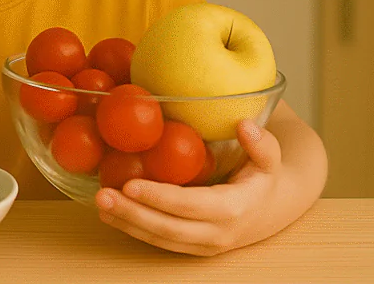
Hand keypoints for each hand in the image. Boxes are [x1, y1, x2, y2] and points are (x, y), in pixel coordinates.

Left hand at [94, 119, 284, 255]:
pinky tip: (111, 214)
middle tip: (102, 195)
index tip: (130, 184)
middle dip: (132, 213)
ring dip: (127, 222)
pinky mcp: (192, 248)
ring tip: (100, 203)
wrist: (273, 210)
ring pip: (160, 239)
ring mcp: (204, 245)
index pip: (190, 206)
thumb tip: (245, 125)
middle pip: (168, 228)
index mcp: (233, 209)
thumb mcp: (271, 158)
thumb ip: (261, 142)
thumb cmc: (265, 178)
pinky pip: (160, 242)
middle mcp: (216, 233)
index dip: (159, 198)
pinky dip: (134, 229)